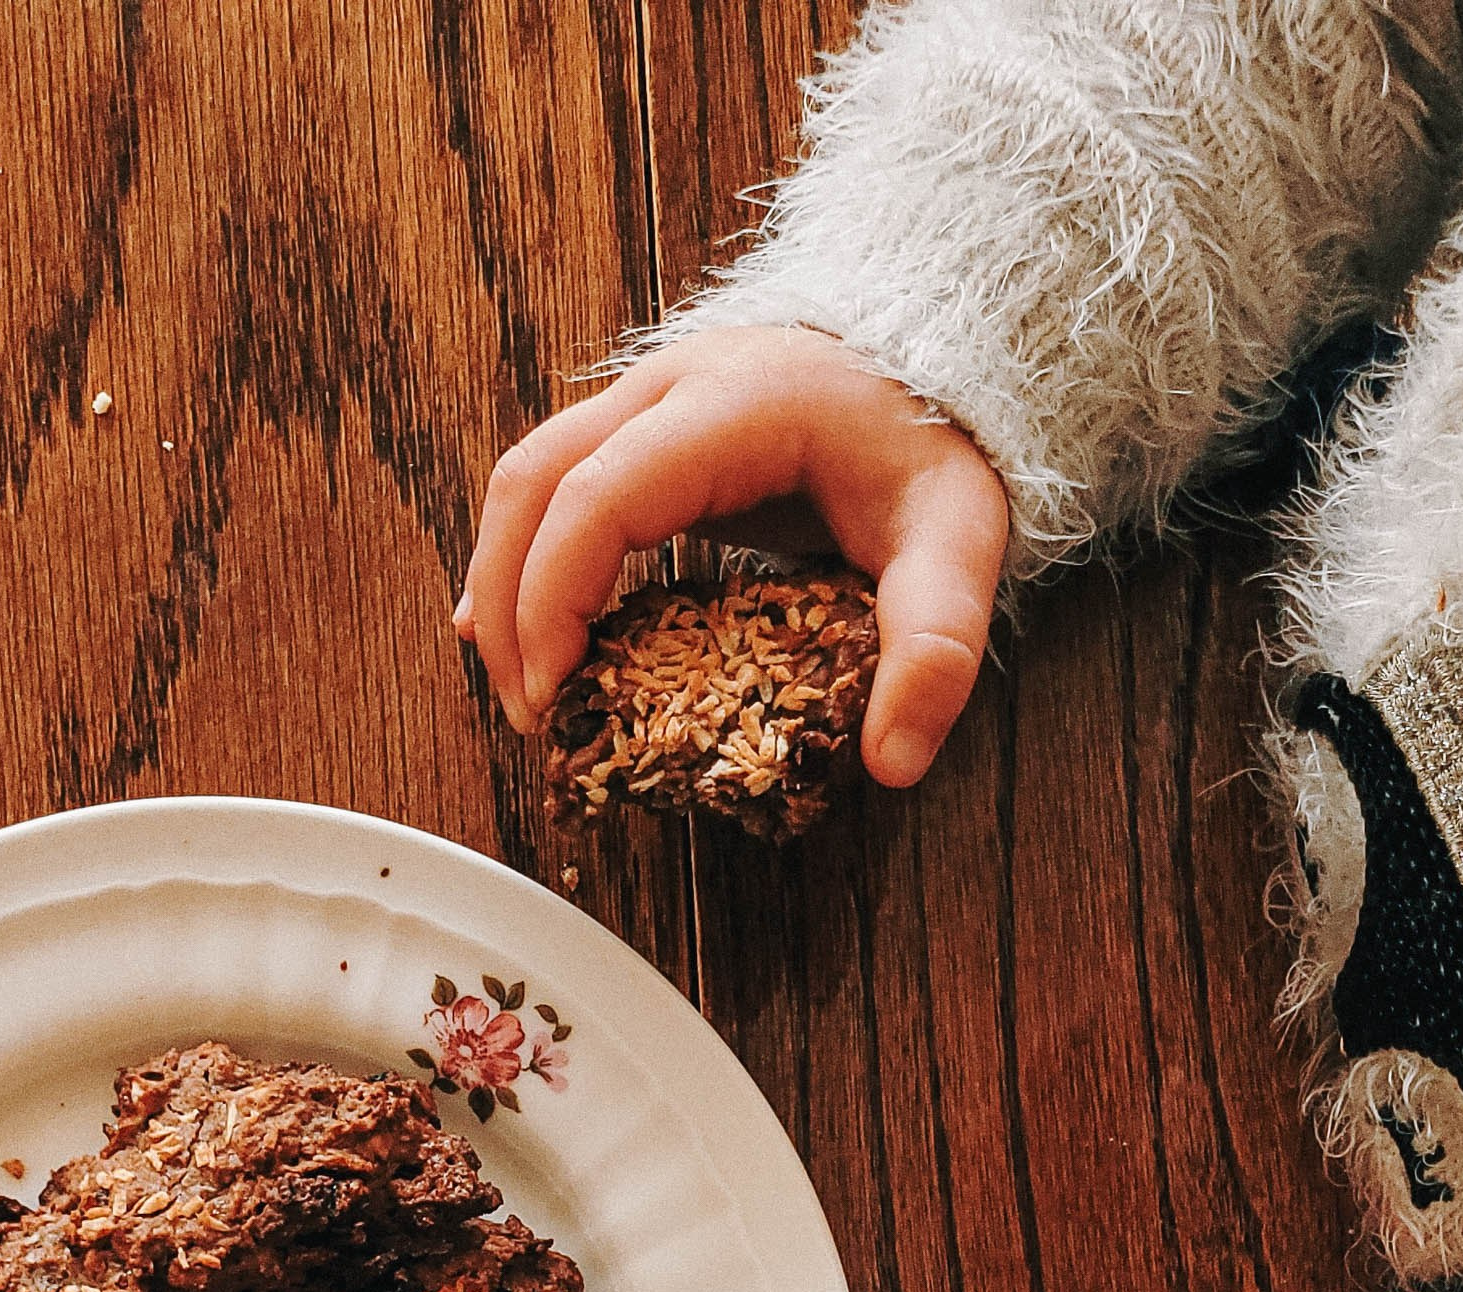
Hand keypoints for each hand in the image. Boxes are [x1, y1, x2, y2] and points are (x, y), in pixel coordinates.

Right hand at [457, 325, 1009, 788]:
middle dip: (509, 606)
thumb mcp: (959, 542)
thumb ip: (934, 647)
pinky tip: (519, 627)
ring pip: (526, 478)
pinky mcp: (642, 425)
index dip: (553, 600)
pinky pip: (552, 482)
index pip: (598, 497)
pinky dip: (525, 558)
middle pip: (532, 482)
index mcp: (734, 407)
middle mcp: (670, 385)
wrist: (941, 356)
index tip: (555, 695)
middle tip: (531, 713)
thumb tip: (893, 763)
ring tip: (520, 684)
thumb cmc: (937, 444)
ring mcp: (646, 396)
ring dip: (503, 583)